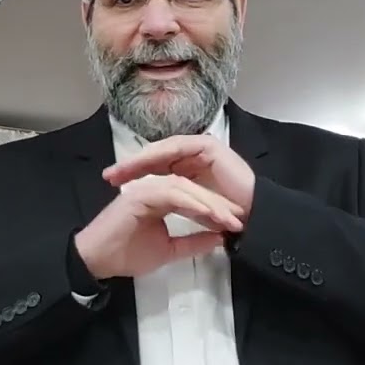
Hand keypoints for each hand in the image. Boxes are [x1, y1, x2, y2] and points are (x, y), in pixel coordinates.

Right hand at [74, 174, 243, 279]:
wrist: (99, 261)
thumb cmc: (127, 255)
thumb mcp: (169, 250)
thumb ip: (192, 243)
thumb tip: (218, 239)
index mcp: (161, 199)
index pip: (194, 199)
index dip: (216, 211)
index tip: (235, 226)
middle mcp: (155, 188)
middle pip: (194, 189)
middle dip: (218, 205)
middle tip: (239, 221)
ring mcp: (147, 189)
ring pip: (186, 188)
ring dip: (209, 204)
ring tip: (228, 219)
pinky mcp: (141, 194)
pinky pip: (173, 194)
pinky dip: (192, 203)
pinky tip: (208, 215)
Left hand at [102, 136, 255, 214]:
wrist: (256, 214)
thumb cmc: (229, 217)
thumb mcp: (196, 210)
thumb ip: (181, 205)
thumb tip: (159, 209)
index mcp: (191, 168)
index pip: (157, 167)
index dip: (135, 174)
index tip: (113, 185)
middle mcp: (194, 155)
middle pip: (156, 156)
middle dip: (132, 165)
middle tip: (108, 176)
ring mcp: (201, 148)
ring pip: (163, 150)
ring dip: (141, 159)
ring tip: (121, 170)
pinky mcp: (208, 146)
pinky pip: (178, 148)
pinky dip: (160, 155)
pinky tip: (143, 163)